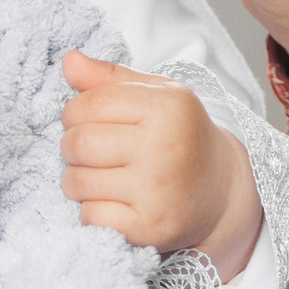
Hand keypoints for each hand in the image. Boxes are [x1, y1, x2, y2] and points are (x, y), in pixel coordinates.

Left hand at [59, 52, 262, 278]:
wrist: (219, 191)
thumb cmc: (179, 135)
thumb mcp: (156, 95)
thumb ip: (109, 77)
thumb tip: (69, 60)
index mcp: (167, 107)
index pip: (88, 103)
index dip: (76, 112)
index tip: (90, 120)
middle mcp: (164, 148)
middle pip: (77, 143)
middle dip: (73, 146)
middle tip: (94, 151)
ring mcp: (156, 192)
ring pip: (76, 182)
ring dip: (77, 179)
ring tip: (102, 175)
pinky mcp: (148, 228)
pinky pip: (90, 216)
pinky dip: (92, 210)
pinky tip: (114, 202)